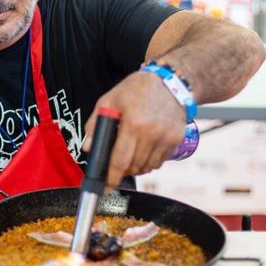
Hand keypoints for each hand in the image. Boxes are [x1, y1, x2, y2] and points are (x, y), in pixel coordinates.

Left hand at [83, 72, 185, 186]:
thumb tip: (88, 147)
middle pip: (134, 167)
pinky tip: (144, 149)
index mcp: (133, 123)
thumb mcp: (108, 100)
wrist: (169, 81)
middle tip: (115, 168)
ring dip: (136, 167)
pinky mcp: (177, 139)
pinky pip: (160, 161)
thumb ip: (95, 125)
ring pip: (148, 167)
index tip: (106, 185)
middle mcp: (152, 133)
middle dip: (122, 172)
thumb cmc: (135, 89)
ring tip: (130, 155)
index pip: (120, 160)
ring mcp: (167, 137)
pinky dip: (149, 161)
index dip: (112, 176)